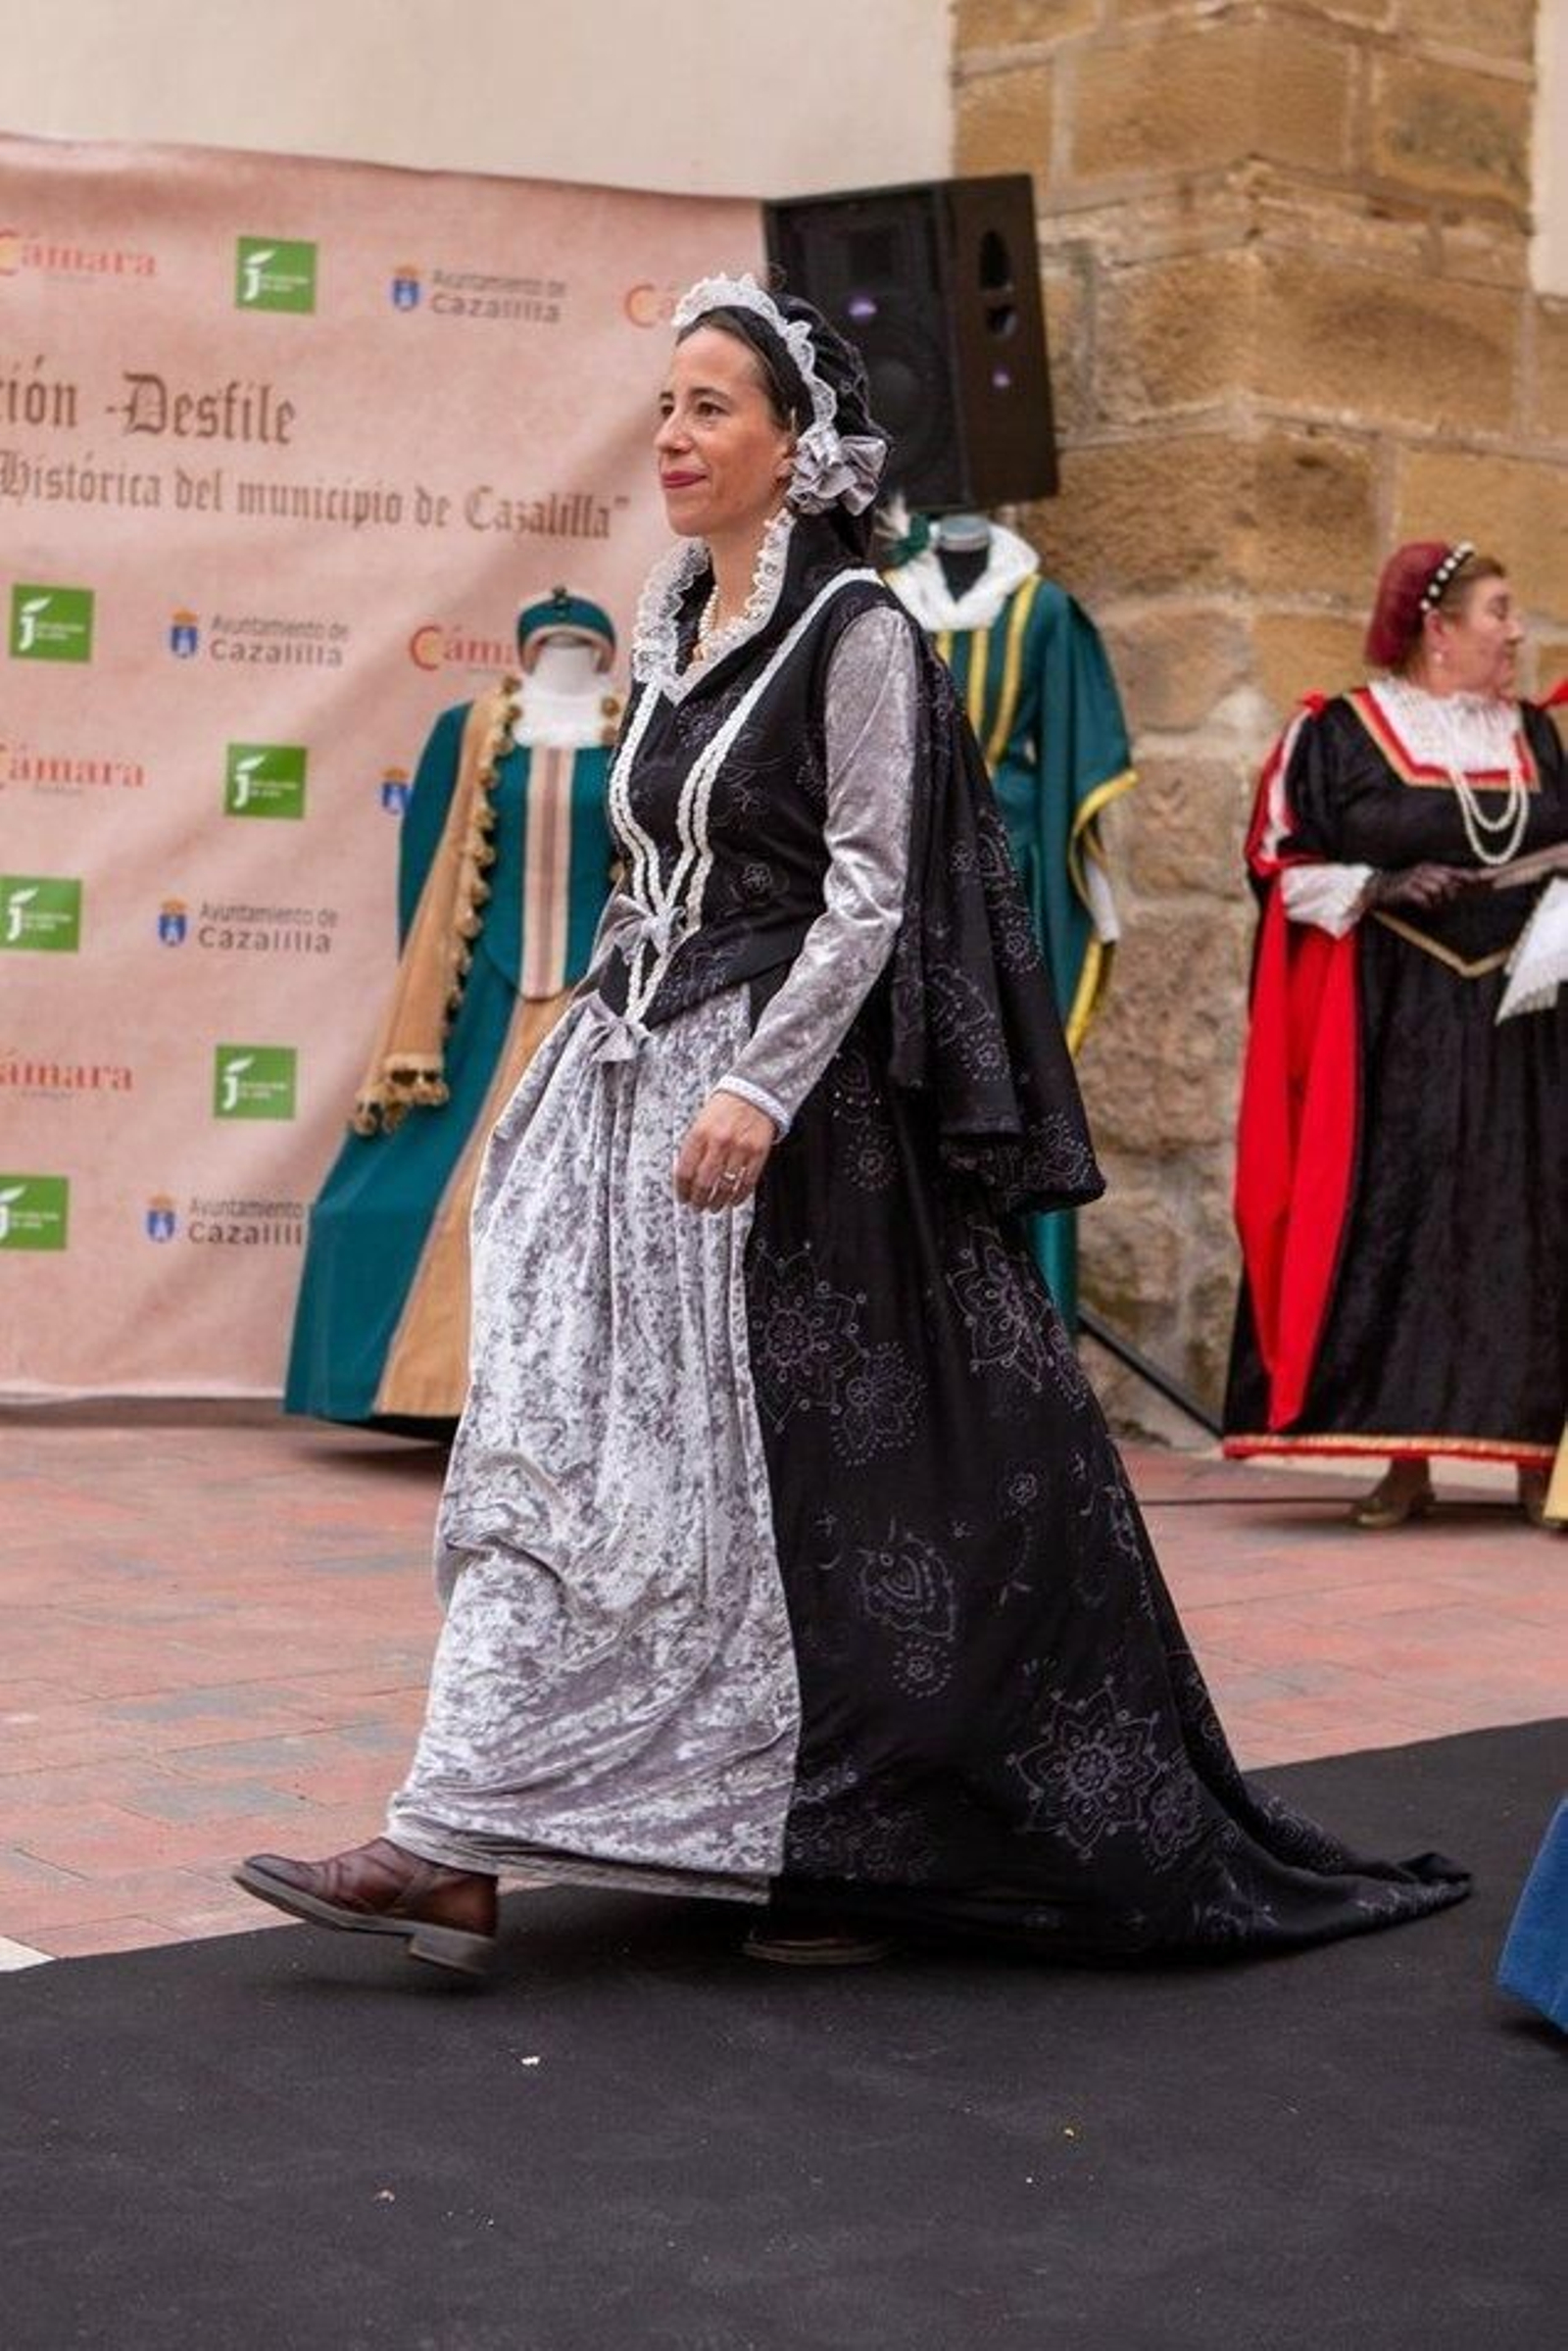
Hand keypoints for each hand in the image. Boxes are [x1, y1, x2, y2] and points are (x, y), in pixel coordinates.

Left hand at [674, 1090, 776, 1211]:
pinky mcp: (758, 1154)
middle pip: (703, 1183)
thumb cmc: (727, 1106)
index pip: (685, 1171)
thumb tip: (686, 1173)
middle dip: (698, 1200)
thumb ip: (694, 1146)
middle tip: (697, 1207)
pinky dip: (739, 1196)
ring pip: (725, 1187)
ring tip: (714, 1207)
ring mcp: (739, 1149)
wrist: (755, 1091)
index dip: (682, 1189)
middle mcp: (718, 1142)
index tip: (682, 1198)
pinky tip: (733, 1200)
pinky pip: (747, 1183)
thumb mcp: (701, 1120)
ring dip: (717, 1202)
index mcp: (700, 1133)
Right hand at [1369, 863, 1479, 909]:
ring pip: (1437, 888)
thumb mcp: (1427, 883)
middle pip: (1449, 880)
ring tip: (1432, 905)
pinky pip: (1423, 897)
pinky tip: (1425, 908)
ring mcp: (1416, 878)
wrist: (1380, 888)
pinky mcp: (1406, 888)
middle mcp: (1426, 870)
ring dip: (1437, 901)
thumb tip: (1464, 887)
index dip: (1474, 875)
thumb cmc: (1407, 887)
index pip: (1458, 871)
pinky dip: (1427, 905)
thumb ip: (1446, 885)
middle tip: (1444, 901)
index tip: (1493, 876)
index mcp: (1434, 868)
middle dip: (1451, 893)